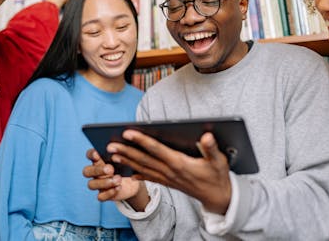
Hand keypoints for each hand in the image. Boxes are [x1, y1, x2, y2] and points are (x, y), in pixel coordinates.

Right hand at [83, 149, 147, 209]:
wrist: (133, 181)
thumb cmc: (128, 166)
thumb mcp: (126, 158)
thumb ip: (122, 152)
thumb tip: (122, 144)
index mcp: (99, 160)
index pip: (90, 155)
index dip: (91, 154)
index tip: (97, 153)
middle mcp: (95, 172)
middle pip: (87, 171)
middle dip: (97, 170)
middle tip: (110, 169)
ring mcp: (98, 184)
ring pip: (91, 185)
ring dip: (104, 182)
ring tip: (118, 179)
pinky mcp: (103, 195)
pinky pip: (100, 196)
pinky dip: (109, 192)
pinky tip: (119, 187)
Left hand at [108, 130, 231, 213]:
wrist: (217, 196)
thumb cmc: (217, 176)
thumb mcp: (218, 161)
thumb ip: (211, 148)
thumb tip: (206, 135)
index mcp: (180, 163)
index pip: (156, 149)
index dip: (141, 140)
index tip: (127, 132)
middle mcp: (170, 171)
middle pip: (144, 159)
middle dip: (126, 151)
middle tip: (109, 144)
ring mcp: (168, 179)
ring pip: (143, 168)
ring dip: (127, 161)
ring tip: (111, 154)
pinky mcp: (168, 183)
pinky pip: (149, 178)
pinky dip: (137, 174)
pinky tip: (128, 172)